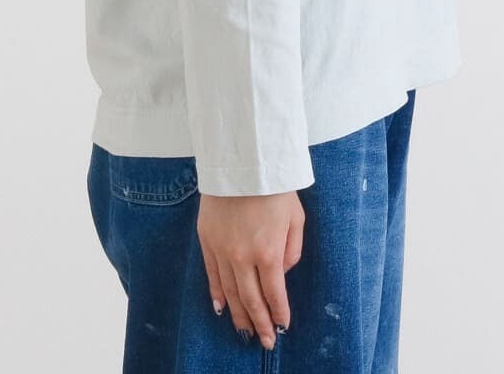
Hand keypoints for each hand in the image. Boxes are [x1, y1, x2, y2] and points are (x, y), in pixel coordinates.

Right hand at [196, 190, 304, 349]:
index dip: (279, 313)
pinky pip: (211, 275)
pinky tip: (221, 309)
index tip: (283, 326)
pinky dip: (216, 294)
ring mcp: (221, 250)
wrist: (242, 162)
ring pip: (229, 292)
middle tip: (265, 341)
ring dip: (239, 314)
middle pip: (250, 300)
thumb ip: (292, 251)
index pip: (274, 294)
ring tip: (245, 331)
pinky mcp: (206, 239)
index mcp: (268, 252)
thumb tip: (281, 273)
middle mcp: (243, 257)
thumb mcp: (296, 218)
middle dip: (259, 323)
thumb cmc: (274, 187)